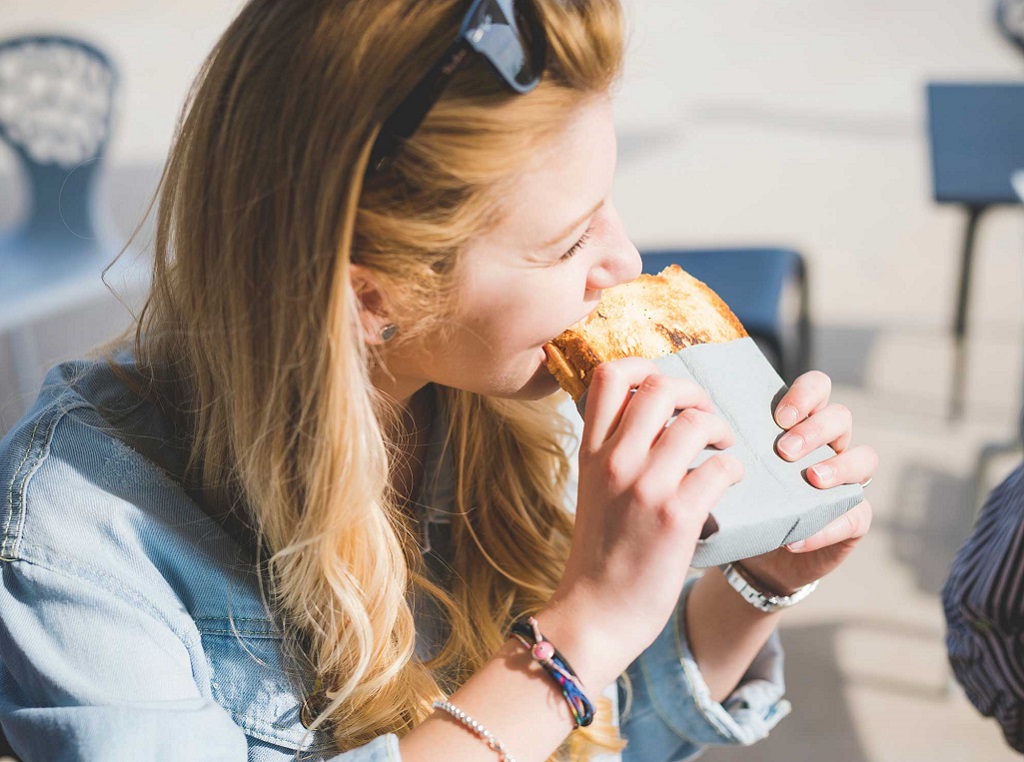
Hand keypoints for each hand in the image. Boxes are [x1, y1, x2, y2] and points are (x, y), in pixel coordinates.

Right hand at [542, 358, 742, 687]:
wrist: (596, 612)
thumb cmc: (601, 553)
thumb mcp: (593, 489)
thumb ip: (613, 450)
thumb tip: (646, 413)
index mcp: (591, 451)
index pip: (609, 375)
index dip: (643, 367)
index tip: (663, 390)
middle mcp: (615, 460)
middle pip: (660, 386)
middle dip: (694, 393)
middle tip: (704, 416)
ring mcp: (645, 486)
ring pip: (697, 422)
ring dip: (720, 429)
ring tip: (722, 448)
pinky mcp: (677, 516)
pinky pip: (721, 467)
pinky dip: (734, 470)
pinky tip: (729, 482)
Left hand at [739, 370, 876, 595]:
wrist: (754, 554)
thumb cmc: (742, 499)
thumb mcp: (733, 469)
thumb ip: (724, 445)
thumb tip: (686, 422)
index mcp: (800, 423)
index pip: (817, 388)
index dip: (805, 394)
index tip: (778, 416)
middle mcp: (829, 445)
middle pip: (841, 416)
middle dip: (815, 428)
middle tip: (785, 449)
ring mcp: (846, 480)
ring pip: (864, 458)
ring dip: (838, 466)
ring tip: (811, 479)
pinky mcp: (853, 518)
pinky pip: (855, 515)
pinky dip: (826, 527)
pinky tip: (797, 538)